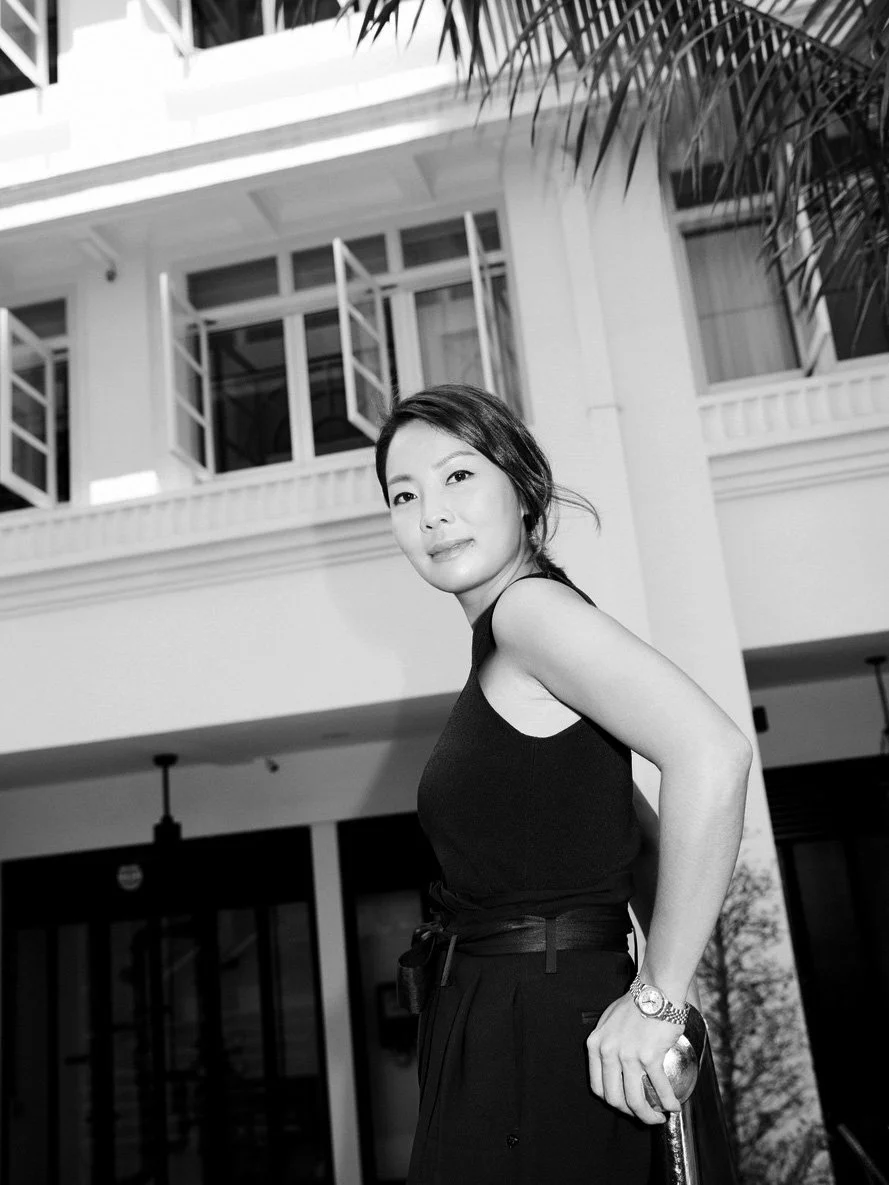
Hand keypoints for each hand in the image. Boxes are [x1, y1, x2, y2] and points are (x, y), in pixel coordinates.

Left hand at [586, 992, 683, 1124]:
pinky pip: (659, 1088)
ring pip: (635, 1100)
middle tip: (644, 1115)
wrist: (655, 990)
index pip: (597, 1086)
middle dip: (630, 1113)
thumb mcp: (608, 1021)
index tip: (625, 1105)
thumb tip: (613, 1065)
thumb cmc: (635, 1003)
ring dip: (649, 1116)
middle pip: (615, 1099)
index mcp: (595, 1045)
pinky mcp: (649, 1056)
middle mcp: (608, 1052)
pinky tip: (674, 1106)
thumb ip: (607, 1043)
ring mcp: (628, 1056)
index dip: (612, 1102)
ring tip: (659, 1117)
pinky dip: (668, 1102)